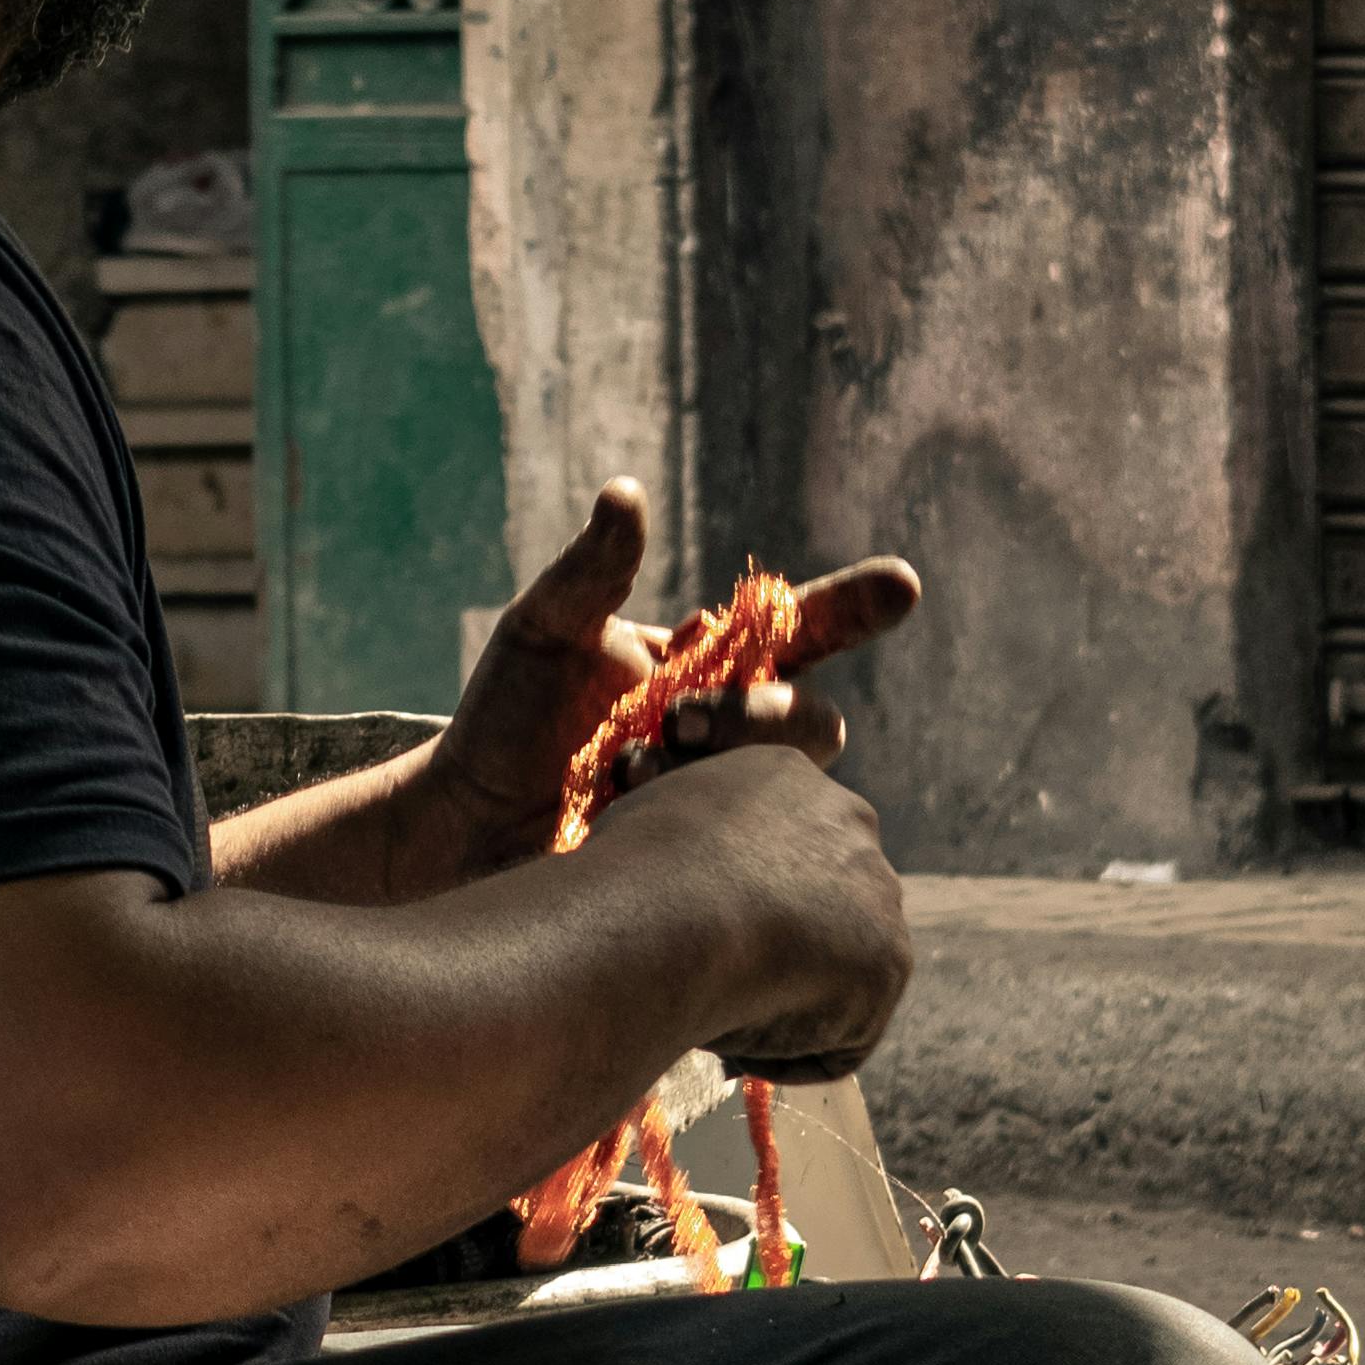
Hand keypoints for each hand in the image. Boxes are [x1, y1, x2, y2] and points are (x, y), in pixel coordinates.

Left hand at [391, 480, 919, 893]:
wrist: (463, 824)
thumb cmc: (505, 721)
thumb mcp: (543, 632)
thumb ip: (591, 571)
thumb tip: (627, 493)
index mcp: (712, 668)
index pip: (804, 630)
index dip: (856, 607)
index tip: (901, 584)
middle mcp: (734, 735)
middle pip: (813, 721)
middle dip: (762, 715)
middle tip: (680, 718)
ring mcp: (728, 805)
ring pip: (790, 790)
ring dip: (721, 773)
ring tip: (626, 772)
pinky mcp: (711, 870)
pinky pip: (755, 859)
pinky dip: (697, 832)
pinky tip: (625, 821)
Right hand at [591, 745, 914, 1080]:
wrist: (667, 914)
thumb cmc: (624, 877)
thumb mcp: (641, 833)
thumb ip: (679, 851)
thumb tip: (663, 891)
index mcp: (783, 776)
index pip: (778, 849)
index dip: (735, 905)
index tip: (691, 940)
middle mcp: (848, 820)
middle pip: (822, 905)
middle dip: (777, 952)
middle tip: (709, 988)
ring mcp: (878, 891)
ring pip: (835, 971)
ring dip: (781, 1002)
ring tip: (711, 1014)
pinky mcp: (888, 963)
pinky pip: (840, 1033)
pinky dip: (787, 1052)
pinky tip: (733, 1036)